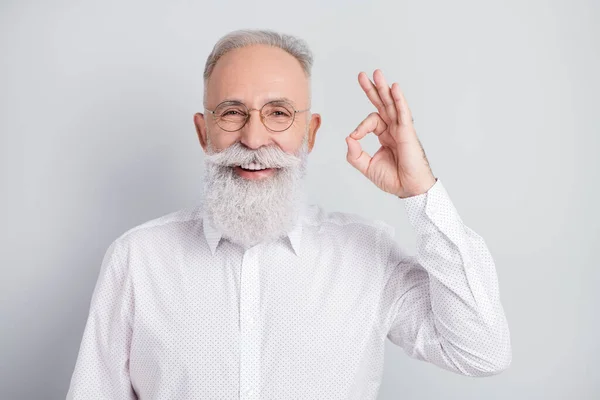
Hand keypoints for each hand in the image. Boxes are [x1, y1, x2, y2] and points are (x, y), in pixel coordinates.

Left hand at [345, 69, 436, 197]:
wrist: (408, 189)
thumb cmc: (393, 179)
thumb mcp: (367, 167)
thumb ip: (355, 154)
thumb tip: (348, 138)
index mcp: (385, 135)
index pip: (370, 122)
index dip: (360, 127)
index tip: (355, 138)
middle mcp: (394, 129)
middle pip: (382, 104)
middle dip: (372, 90)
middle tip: (362, 75)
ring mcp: (401, 130)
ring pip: (391, 104)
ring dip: (384, 89)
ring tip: (377, 73)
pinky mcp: (408, 133)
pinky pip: (403, 113)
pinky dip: (399, 100)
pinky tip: (394, 88)